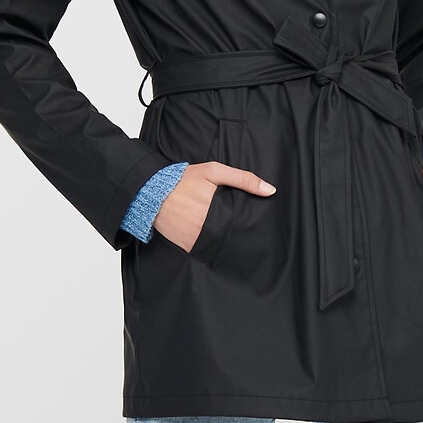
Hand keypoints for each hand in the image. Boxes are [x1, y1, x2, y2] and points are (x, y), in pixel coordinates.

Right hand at [155, 162, 276, 251]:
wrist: (152, 191)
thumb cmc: (184, 179)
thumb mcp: (214, 172)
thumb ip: (243, 179)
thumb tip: (270, 190)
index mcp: (216, 209)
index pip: (241, 224)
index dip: (249, 225)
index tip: (255, 224)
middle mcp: (206, 227)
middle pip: (232, 236)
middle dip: (238, 234)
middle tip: (246, 232)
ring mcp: (195, 239)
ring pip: (219, 246)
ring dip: (224, 242)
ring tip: (228, 235)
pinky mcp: (186, 246)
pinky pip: (203, 251)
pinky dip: (208, 247)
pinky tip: (212, 239)